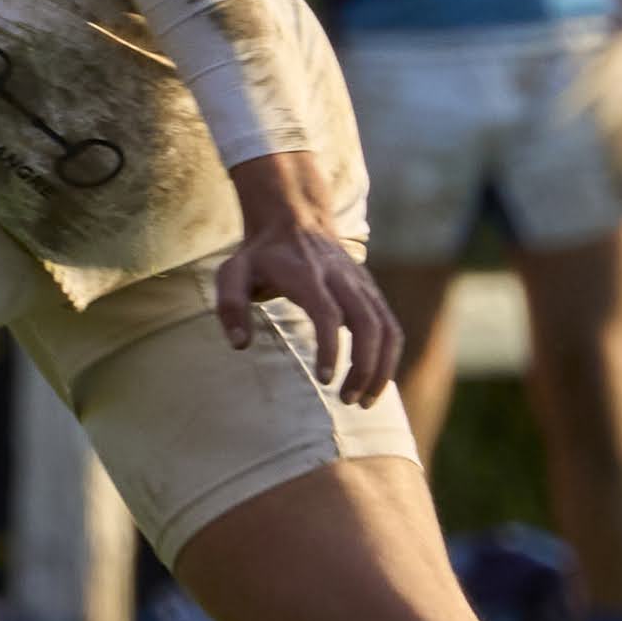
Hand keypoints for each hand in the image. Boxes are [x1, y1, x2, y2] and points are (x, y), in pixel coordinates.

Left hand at [213, 151, 400, 402]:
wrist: (294, 219)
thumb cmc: (261, 255)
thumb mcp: (233, 272)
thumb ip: (230, 305)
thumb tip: (239, 344)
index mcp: (307, 274)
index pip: (327, 312)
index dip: (330, 347)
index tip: (324, 380)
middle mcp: (341, 278)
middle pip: (368, 323)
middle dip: (364, 366)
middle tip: (347, 401)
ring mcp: (361, 284)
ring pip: (387, 327)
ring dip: (382, 368)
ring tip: (365, 402)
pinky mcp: (371, 291)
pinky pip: (391, 326)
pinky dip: (389, 357)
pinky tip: (374, 383)